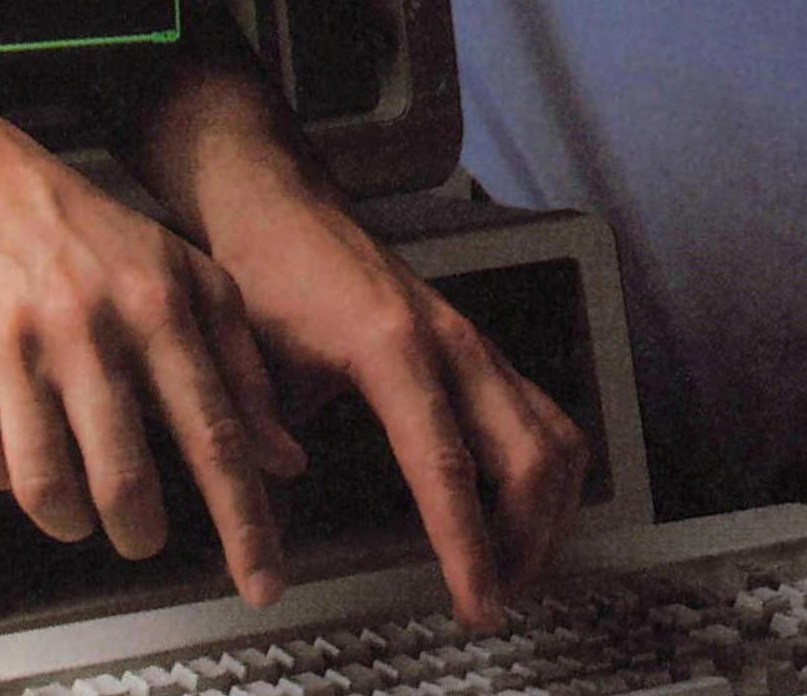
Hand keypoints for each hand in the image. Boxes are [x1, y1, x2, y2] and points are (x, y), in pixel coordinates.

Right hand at [0, 65, 304, 606]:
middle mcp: (88, 328)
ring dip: (69, 520)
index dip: (243, 520)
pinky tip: (19, 450)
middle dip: (140, 531)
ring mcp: (13, 346)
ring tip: (80, 509)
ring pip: (44, 486)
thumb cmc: (96, 240)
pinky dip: (2, 480)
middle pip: (124, 478)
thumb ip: (243, 371)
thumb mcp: (193, 282)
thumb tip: (284, 460)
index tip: (261, 582)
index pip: (215, 436)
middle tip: (142, 535)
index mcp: (160, 310)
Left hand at [215, 203, 591, 630]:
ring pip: (555, 440)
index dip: (468, 545)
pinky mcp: (483, 353)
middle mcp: (453, 344)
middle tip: (489, 600)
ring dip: (547, 515)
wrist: (282, 206)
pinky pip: (546, 419)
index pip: (447, 467)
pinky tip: (519, 517)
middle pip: (530, 458)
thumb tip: (272, 491)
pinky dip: (548, 478)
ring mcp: (476, 346)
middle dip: (524, 543)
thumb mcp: (250, 359)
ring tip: (509, 570)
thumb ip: (260, 432)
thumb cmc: (266, 277)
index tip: (475, 601)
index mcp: (393, 348)